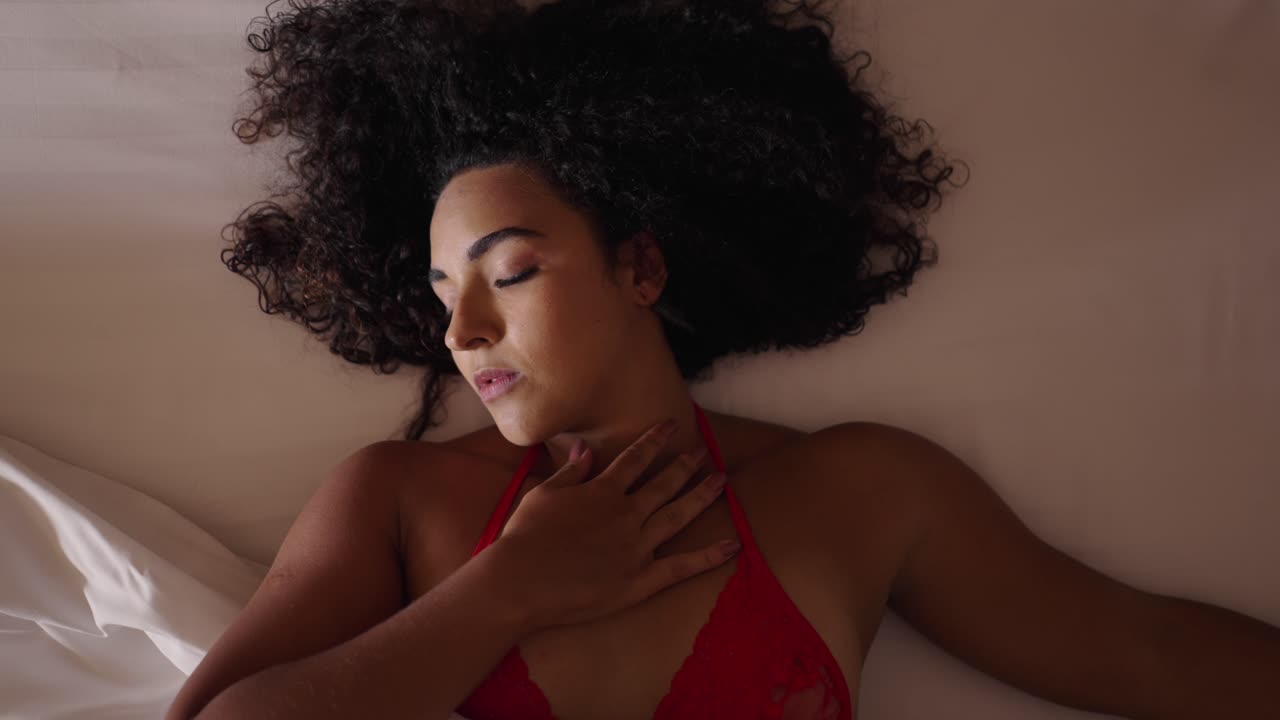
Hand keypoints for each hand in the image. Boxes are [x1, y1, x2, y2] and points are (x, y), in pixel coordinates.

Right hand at [490, 420, 736, 629]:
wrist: (521, 580)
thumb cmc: (525, 536)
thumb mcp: (544, 494)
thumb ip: (572, 471)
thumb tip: (586, 447)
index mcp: (603, 491)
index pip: (636, 458)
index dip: (656, 439)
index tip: (673, 424)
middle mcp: (626, 514)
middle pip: (664, 483)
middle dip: (687, 465)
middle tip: (706, 452)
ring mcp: (637, 547)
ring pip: (678, 516)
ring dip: (702, 496)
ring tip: (722, 482)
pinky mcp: (640, 580)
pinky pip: (681, 567)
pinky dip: (709, 557)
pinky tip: (733, 546)